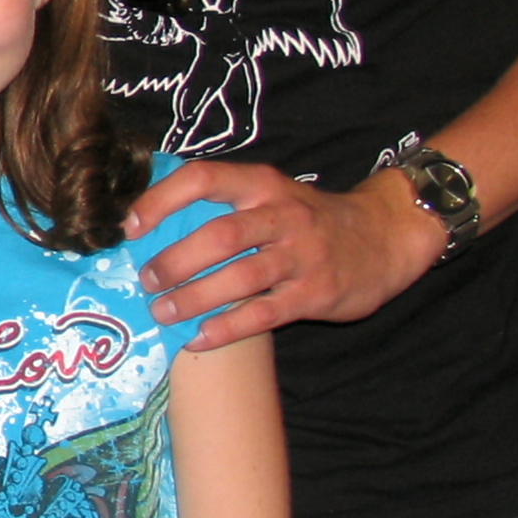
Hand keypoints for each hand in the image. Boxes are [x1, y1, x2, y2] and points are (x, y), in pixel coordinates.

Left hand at [126, 163, 446, 349]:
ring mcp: (302, 255)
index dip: (161, 200)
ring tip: (163, 312)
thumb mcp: (273, 196)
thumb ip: (225, 206)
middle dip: (175, 260)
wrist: (386, 236)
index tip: (131, 227)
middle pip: (220, 235)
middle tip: (147, 280)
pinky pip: (265, 313)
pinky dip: (228, 327)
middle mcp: (282, 215)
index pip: (203, 178)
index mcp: (262, 185)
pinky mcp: (317, 293)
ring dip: (194, 297)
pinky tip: (201, 338)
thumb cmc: (310, 220)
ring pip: (240, 276)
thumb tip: (152, 228)